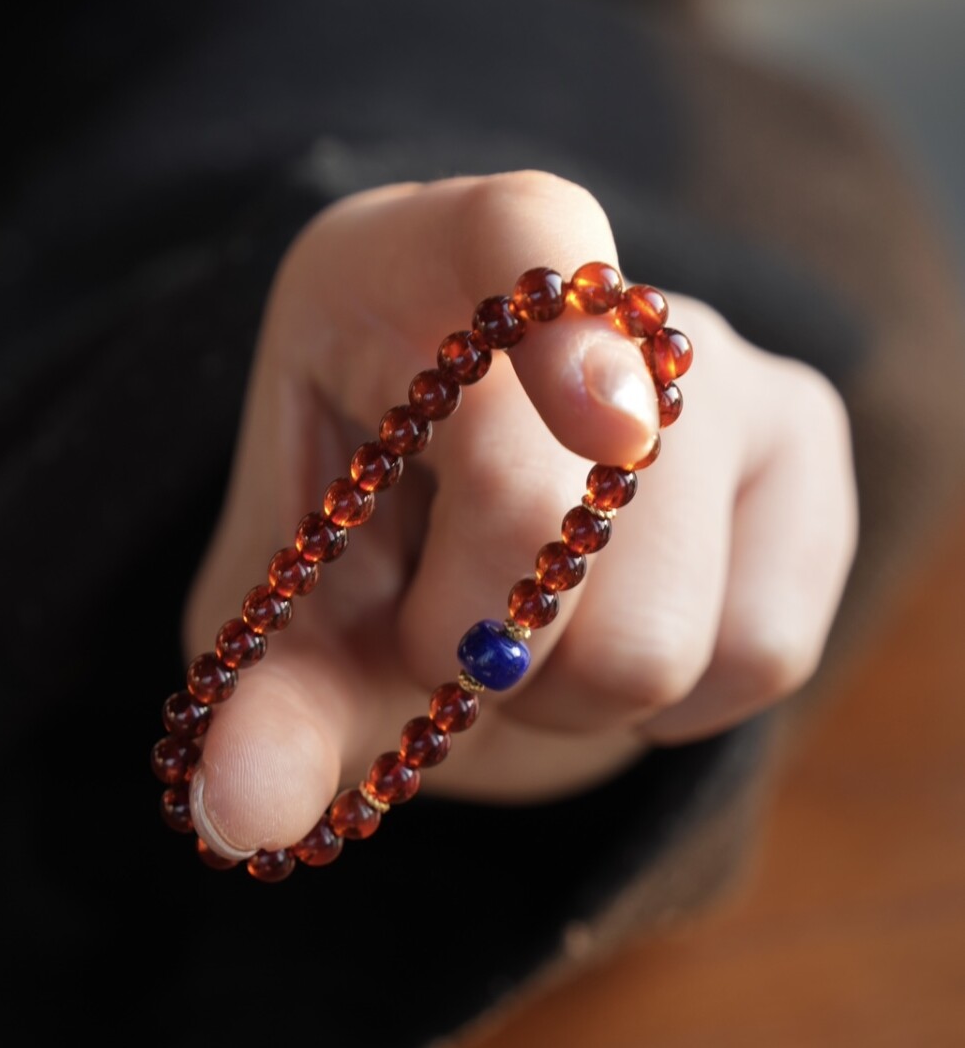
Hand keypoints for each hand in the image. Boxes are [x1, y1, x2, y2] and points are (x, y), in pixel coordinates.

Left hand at [183, 172, 856, 857]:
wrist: (482, 571)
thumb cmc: (369, 563)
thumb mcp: (292, 624)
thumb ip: (269, 706)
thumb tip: (240, 814)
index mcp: (413, 272)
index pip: (519, 233)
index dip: (562, 334)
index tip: (599, 426)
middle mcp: (593, 298)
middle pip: (560, 512)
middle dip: (476, 646)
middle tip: (445, 640)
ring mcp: (719, 368)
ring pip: (662, 630)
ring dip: (570, 696)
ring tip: (533, 640)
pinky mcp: (807, 451)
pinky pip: (762, 651)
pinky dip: (673, 710)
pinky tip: (616, 639)